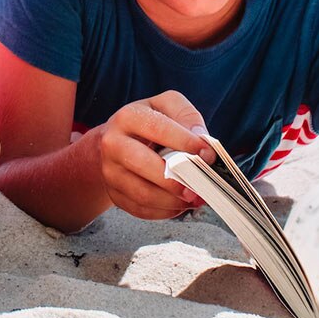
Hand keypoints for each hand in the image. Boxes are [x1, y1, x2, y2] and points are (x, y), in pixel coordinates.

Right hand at [90, 91, 213, 220]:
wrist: (115, 142)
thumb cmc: (148, 124)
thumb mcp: (166, 106)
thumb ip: (187, 116)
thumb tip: (201, 139)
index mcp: (128, 117)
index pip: (158, 129)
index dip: (185, 142)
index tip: (208, 154)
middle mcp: (113, 144)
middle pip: (144, 165)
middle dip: (176, 179)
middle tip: (199, 186)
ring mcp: (110, 172)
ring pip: (142, 194)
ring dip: (173, 201)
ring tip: (194, 198)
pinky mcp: (114, 193)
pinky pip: (140, 209)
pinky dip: (164, 211)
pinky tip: (178, 204)